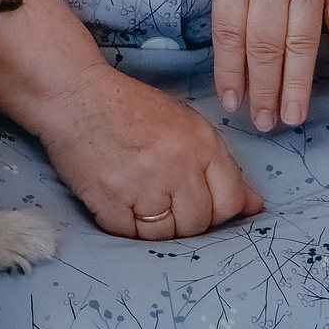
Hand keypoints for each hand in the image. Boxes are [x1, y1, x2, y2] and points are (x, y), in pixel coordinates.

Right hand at [32, 65, 259, 239]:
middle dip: (184, 220)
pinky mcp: (111, 200)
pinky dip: (124, 226)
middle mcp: (179, 165)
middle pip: (199, 224)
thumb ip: (220, 166)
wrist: (73, 93)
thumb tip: (255, 206)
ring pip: (167, 235)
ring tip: (137, 197)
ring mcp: (145, 184)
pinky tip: (118, 201)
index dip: (218, 212)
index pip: (230, 202)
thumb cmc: (129, 107)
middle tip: (161, 199)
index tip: (201, 207)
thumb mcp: (184, 124)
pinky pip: (130, 236)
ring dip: (154, 226)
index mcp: (203, 144)